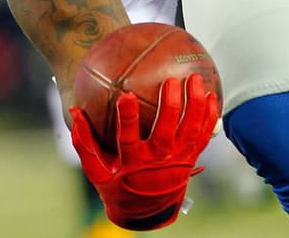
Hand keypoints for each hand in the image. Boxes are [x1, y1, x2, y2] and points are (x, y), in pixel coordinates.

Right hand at [70, 74, 220, 230]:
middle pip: (166, 130)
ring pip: (190, 129)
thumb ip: (84, 142)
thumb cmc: (118, 185)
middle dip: (170, 105)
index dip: (128, 117)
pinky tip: (213, 95)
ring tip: (195, 79)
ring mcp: (177, 159)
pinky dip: (210, 115)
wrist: (147, 209)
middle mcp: (157, 160)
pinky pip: (204, 134)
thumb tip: (74, 111)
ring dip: (195, 104)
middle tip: (171, 81)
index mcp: (132, 162)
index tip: (125, 95)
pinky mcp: (191, 157)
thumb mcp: (97, 170)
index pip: (128, 137)